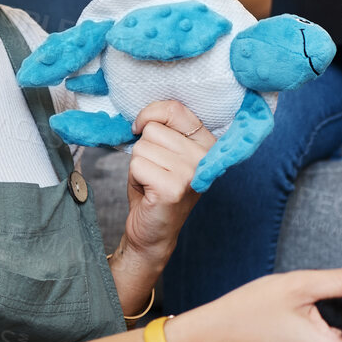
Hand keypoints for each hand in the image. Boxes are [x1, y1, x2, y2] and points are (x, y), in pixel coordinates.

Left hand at [119, 100, 214, 268]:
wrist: (153, 232)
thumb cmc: (155, 189)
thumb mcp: (165, 152)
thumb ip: (164, 129)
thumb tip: (142, 116)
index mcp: (207, 143)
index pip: (174, 109)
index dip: (149, 115)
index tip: (142, 129)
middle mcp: (205, 156)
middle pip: (153, 129)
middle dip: (144, 150)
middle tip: (154, 172)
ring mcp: (191, 172)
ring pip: (142, 147)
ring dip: (138, 165)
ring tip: (151, 182)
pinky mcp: (173, 187)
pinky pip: (137, 165)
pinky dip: (135, 178)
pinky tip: (148, 192)